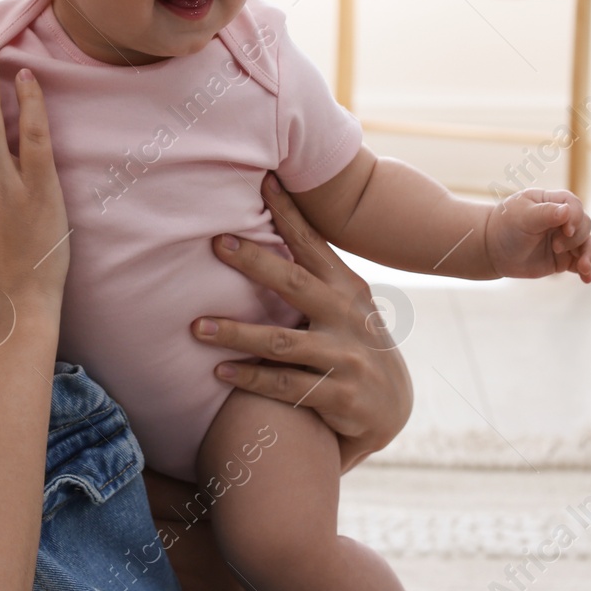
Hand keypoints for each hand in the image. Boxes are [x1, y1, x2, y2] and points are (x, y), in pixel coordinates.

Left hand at [190, 172, 412, 472]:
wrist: (392, 410)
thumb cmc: (352, 347)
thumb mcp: (344, 307)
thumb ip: (312, 278)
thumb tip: (262, 234)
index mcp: (347, 287)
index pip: (313, 243)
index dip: (288, 212)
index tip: (264, 180)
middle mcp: (348, 316)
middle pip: (295, 283)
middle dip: (255, 261)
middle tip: (217, 242)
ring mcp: (346, 357)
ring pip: (282, 342)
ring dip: (236, 333)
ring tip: (198, 326)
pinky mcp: (340, 396)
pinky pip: (285, 386)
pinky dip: (250, 377)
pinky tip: (221, 372)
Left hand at [484, 187, 590, 281]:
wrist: (492, 250)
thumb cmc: (505, 227)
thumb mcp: (522, 217)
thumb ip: (545, 213)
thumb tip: (568, 211)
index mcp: (552, 202)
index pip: (573, 205)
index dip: (575, 217)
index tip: (566, 230)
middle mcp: (562, 220)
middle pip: (584, 225)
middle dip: (575, 238)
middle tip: (555, 247)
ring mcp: (565, 240)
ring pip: (588, 245)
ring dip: (590, 256)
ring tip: (583, 268)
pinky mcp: (564, 259)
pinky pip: (582, 263)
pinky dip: (588, 270)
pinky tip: (587, 278)